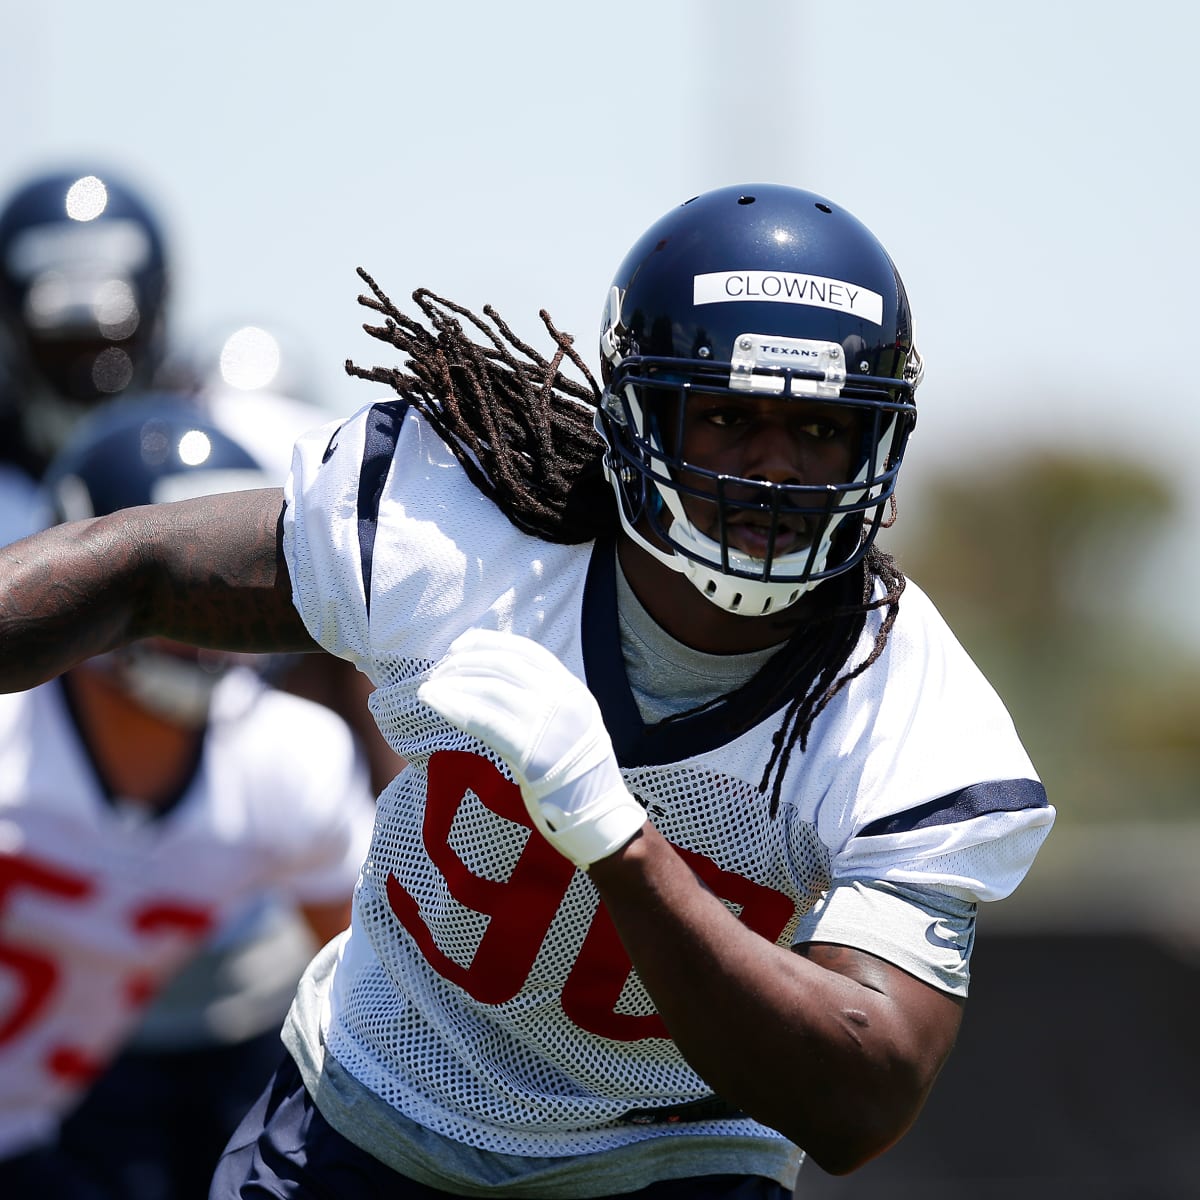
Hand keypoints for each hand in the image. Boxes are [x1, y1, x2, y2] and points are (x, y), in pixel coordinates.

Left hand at [418, 629, 645, 868]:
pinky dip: (453, 706)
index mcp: (572, 690)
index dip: (489, 642)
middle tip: (439, 670)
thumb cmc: (577, 775)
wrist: (599, 816)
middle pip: (504, 665)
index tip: (461, 645)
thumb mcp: (572, 725)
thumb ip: (546, 701)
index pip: (526, 651)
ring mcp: (550, 725)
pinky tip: (433, 701)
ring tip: (430, 688)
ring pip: (490, 688)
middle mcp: (563, 700)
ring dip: (453, 683)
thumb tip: (498, 681)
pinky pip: (484, 721)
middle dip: (465, 662)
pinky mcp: (532, 753)